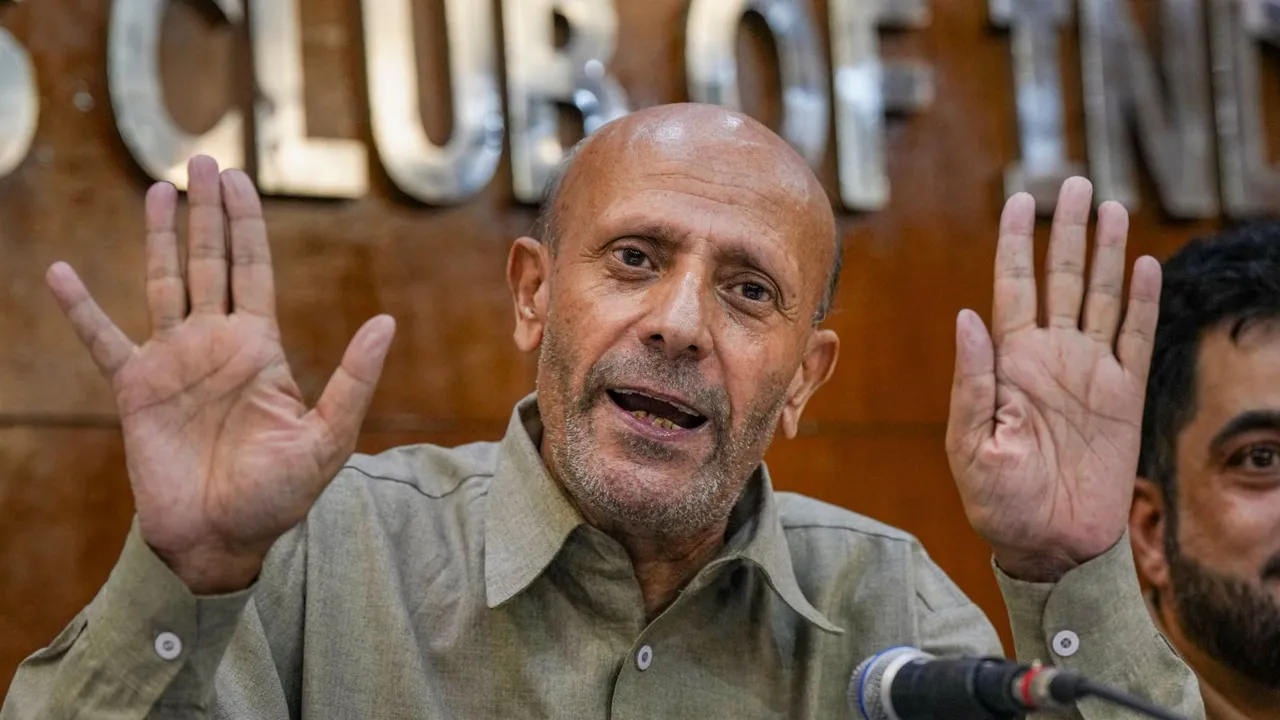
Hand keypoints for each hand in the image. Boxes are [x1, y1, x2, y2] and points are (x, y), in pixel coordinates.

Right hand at [46, 156, 395, 593]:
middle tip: (201, 160)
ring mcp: (174, 363)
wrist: (222, 539)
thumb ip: (354, 380)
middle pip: (211, 262)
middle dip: (207, 212)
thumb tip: (386, 322)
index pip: (253, 271)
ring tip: (157, 191)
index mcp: (261, 349)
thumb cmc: (280, 495)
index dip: (246, 224)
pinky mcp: (135, 390)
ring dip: (159, 239)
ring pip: (163, 284)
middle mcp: (216, 344)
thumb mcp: (327, 438)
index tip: (238, 180)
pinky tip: (64, 274)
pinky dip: (82, 308)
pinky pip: (103, 339)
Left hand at [945, 178, 1159, 581]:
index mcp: (1008, 362)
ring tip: (1111, 206)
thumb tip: (967, 316)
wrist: (1049, 545)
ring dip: (1107, 252)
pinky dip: (1143, 303)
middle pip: (1061, 277)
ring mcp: (1089, 374)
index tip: (1019, 198)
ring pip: (1102, 297)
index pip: (1012, 286)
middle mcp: (1049, 357)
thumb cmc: (999, 502)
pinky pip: (1137, 340)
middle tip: (1075, 182)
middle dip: (1067, 230)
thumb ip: (972, 381)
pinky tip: (1146, 265)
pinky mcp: (1125, 398)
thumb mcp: (971, 445)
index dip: (1016, 242)